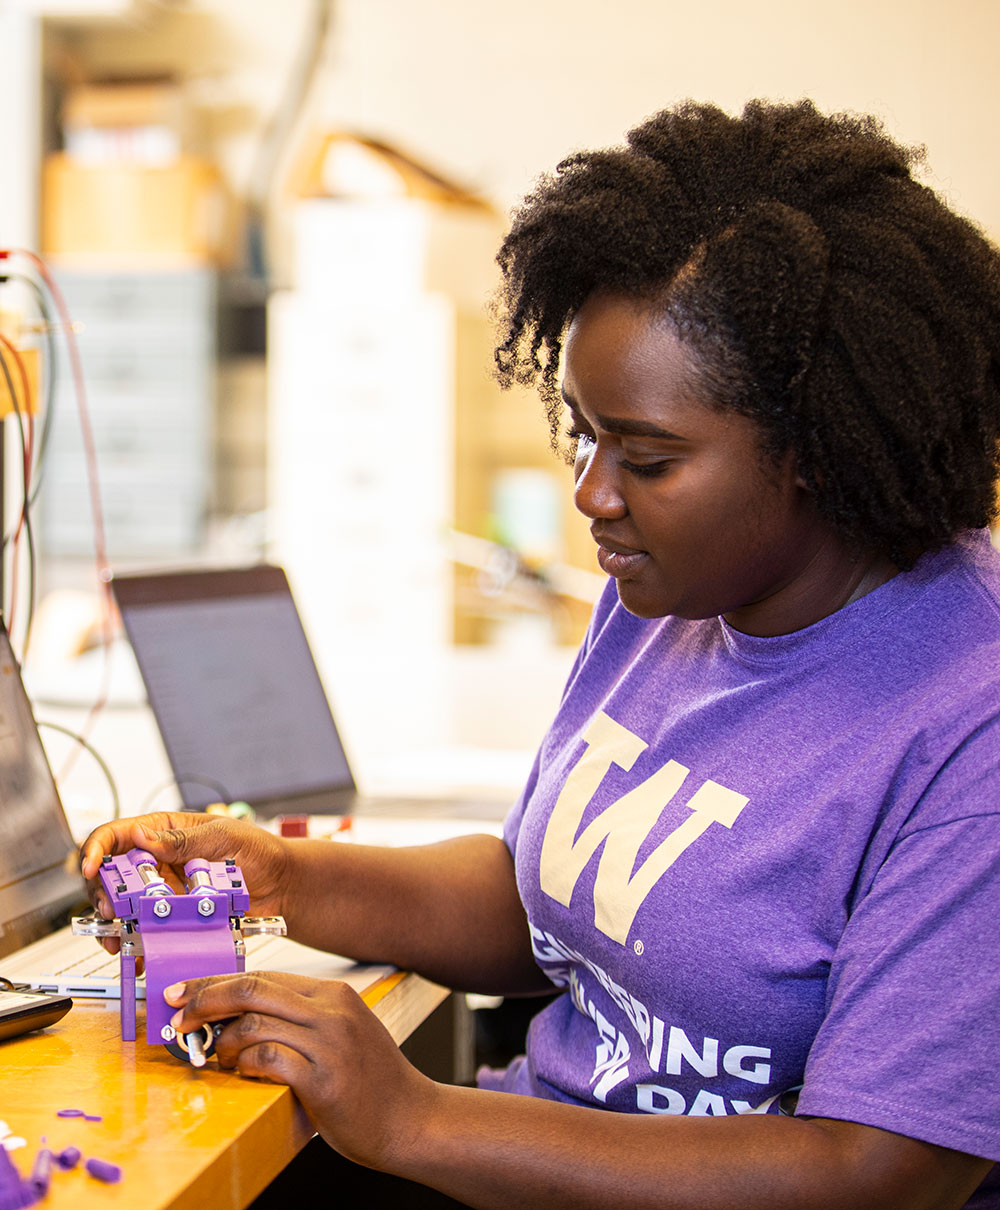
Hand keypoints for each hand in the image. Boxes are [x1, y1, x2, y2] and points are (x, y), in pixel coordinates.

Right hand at [79, 813, 290, 949]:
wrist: (283, 885)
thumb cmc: (258, 851)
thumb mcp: (224, 837)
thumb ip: (184, 840)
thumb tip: (144, 836)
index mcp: (163, 832)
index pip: (116, 835)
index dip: (96, 850)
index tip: (90, 868)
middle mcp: (156, 863)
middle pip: (110, 876)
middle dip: (102, 893)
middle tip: (110, 910)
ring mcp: (162, 893)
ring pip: (122, 908)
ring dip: (114, 924)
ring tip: (118, 938)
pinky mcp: (172, 919)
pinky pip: (146, 933)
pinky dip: (137, 945)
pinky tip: (138, 955)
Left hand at [164, 971, 434, 1170]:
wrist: (410, 1119)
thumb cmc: (371, 1081)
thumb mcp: (344, 1032)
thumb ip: (302, 1018)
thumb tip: (241, 1016)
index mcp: (334, 994)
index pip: (262, 975)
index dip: (217, 982)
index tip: (186, 992)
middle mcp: (332, 1011)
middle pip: (252, 989)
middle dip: (205, 1001)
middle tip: (179, 1018)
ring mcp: (330, 1043)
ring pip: (254, 1023)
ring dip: (224, 1042)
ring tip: (218, 1058)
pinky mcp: (324, 1080)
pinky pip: (268, 1059)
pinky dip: (245, 1064)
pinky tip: (243, 1072)